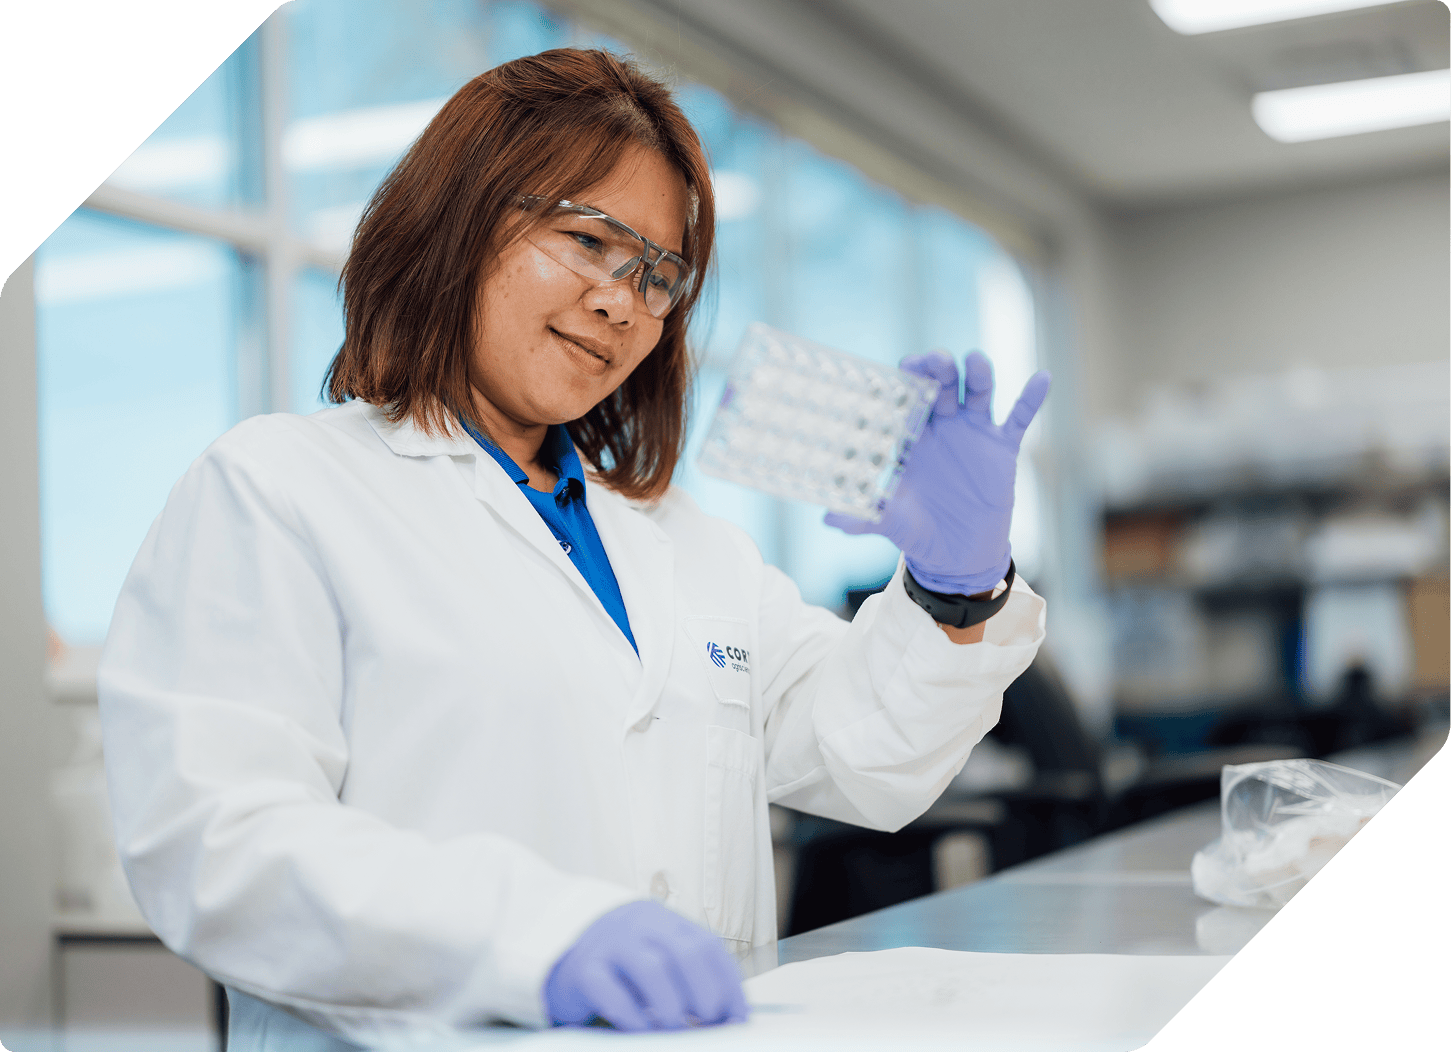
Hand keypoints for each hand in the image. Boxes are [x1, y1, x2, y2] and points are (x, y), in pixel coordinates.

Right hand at [543, 901, 748, 1030]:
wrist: (562, 955)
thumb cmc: (622, 967)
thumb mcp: (659, 960)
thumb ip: (689, 977)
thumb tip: (730, 1017)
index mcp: (666, 921)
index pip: (708, 946)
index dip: (728, 984)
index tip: (737, 1017)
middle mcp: (640, 925)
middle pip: (684, 951)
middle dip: (704, 990)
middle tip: (708, 1020)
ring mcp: (610, 944)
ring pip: (651, 967)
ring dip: (671, 1003)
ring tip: (677, 1026)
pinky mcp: (583, 969)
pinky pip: (609, 989)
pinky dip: (630, 1013)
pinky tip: (640, 1028)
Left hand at [826, 350, 1049, 594]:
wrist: (957, 555)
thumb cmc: (918, 532)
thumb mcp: (891, 522)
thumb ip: (864, 515)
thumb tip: (828, 518)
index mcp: (912, 439)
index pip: (908, 403)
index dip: (908, 384)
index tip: (905, 367)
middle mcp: (942, 428)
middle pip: (941, 389)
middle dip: (939, 371)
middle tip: (936, 359)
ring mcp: (973, 434)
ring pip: (977, 395)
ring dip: (977, 376)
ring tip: (975, 361)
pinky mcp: (1002, 448)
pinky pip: (1018, 419)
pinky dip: (1030, 399)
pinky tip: (1042, 378)